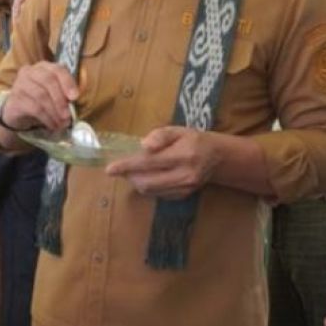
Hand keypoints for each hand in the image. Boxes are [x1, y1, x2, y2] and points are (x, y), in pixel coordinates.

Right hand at [4, 62, 77, 131]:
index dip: (67, 82)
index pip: (57, 69)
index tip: (75, 97)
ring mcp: (20, 84)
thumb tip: (77, 104)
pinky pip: (34, 108)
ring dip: (54, 111)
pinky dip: (46, 118)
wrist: (18, 111)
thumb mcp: (55, 94)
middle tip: (68, 115)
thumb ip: (66, 94)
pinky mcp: (15, 99)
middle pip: (48, 80)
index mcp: (44, 67)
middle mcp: (30, 72)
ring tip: (62, 123)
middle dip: (60, 99)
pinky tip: (52, 125)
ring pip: (41, 95)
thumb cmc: (40, 100)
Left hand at [105, 127, 219, 198]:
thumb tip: (144, 146)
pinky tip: (148, 176)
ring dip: (136, 182)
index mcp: (184, 155)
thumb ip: (160, 136)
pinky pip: (157, 194)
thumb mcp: (178, 130)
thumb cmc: (193, 140)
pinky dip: (147, 186)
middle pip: (147, 182)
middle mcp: (185, 175)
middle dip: (129, 175)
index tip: (109, 169)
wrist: (216, 157)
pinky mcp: (183, 196)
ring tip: (134, 170)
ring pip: (150, 190)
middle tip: (121, 167)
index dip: (127, 166)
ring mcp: (185, 188)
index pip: (149, 162)